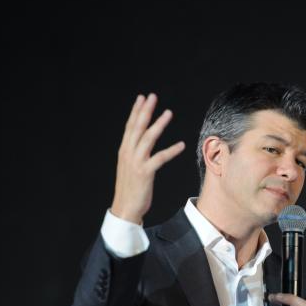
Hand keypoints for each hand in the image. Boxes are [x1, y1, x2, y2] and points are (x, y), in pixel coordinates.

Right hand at [110, 93, 184, 222]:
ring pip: (148, 139)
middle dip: (145, 111)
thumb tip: (141, 141)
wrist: (125, 208)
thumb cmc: (130, 188)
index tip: (142, 98)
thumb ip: (135, 152)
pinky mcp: (144, 173)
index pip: (130, 126)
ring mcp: (135, 163)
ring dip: (159, 124)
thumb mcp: (130, 166)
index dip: (136, 111)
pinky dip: (171, 151)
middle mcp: (128, 153)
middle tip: (152, 96)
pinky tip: (181, 145)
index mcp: (124, 151)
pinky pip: (159, 158)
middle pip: (137, 128)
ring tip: (169, 113)